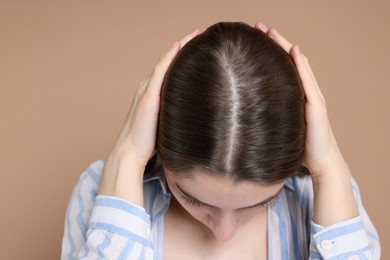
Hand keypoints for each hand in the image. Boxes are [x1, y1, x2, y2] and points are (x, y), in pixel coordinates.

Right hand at [98, 29, 199, 205]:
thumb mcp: (165, 124)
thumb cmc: (148, 143)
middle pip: (168, 62)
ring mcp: (147, 91)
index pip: (170, 69)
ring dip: (180, 46)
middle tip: (201, 33)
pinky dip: (169, 58)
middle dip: (185, 46)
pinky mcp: (148, 98)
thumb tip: (195, 115)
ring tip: (196, 34)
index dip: (183, 56)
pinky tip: (179, 46)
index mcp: (152, 94)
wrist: (131, 154)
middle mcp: (148, 88)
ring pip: (165, 62)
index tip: (200, 45)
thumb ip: (175, 115)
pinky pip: (160, 71)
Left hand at [255, 22, 346, 178]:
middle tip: (258, 28)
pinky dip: (301, 66)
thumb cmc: (298, 148)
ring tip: (271, 32)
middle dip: (275, 43)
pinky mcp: (317, 107)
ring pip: (299, 66)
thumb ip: (267, 118)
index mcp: (295, 97)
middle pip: (290, 62)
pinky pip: (308, 82)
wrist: (320, 163)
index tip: (253, 41)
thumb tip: (240, 116)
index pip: (282, 69)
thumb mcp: (279, 128)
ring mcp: (313, 98)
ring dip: (286, 47)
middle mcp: (305, 93)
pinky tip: (294, 52)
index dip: (270, 53)